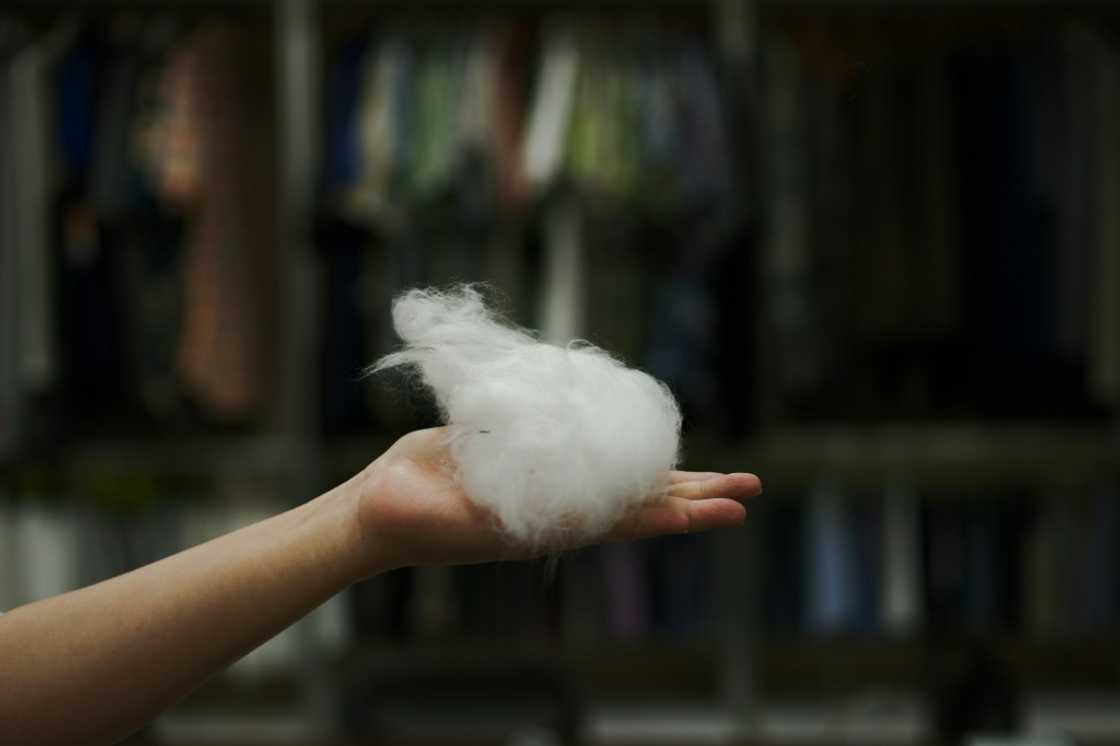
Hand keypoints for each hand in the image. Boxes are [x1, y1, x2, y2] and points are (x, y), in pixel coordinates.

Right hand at [351, 427, 761, 573]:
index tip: (728, 509)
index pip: (629, 521)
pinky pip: (583, 449)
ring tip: (714, 470)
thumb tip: (553, 506)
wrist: (378, 508)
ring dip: (669, 471)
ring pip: (621, 474)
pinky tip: (639, 435)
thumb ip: (499, 512)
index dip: (678, 513)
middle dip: (695, 492)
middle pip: (641, 500)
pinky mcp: (526, 457)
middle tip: (749, 487)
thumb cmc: (409, 519)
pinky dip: (617, 442)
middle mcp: (557, 508)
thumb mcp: (456, 517)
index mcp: (548, 526)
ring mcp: (546, 483)